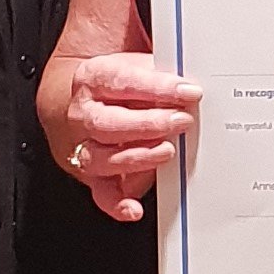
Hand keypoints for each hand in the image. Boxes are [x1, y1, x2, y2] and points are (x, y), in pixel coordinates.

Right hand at [48, 52, 200, 223]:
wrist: (91, 103)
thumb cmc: (122, 85)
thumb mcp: (139, 65)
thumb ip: (162, 68)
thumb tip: (189, 80)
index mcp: (94, 79)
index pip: (123, 82)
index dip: (158, 87)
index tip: (188, 91)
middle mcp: (84, 114)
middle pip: (108, 123)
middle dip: (148, 124)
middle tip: (181, 121)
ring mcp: (86, 147)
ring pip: (103, 158)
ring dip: (138, 157)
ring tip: (168, 151)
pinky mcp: (95, 177)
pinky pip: (102, 194)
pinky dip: (118, 204)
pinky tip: (134, 208)